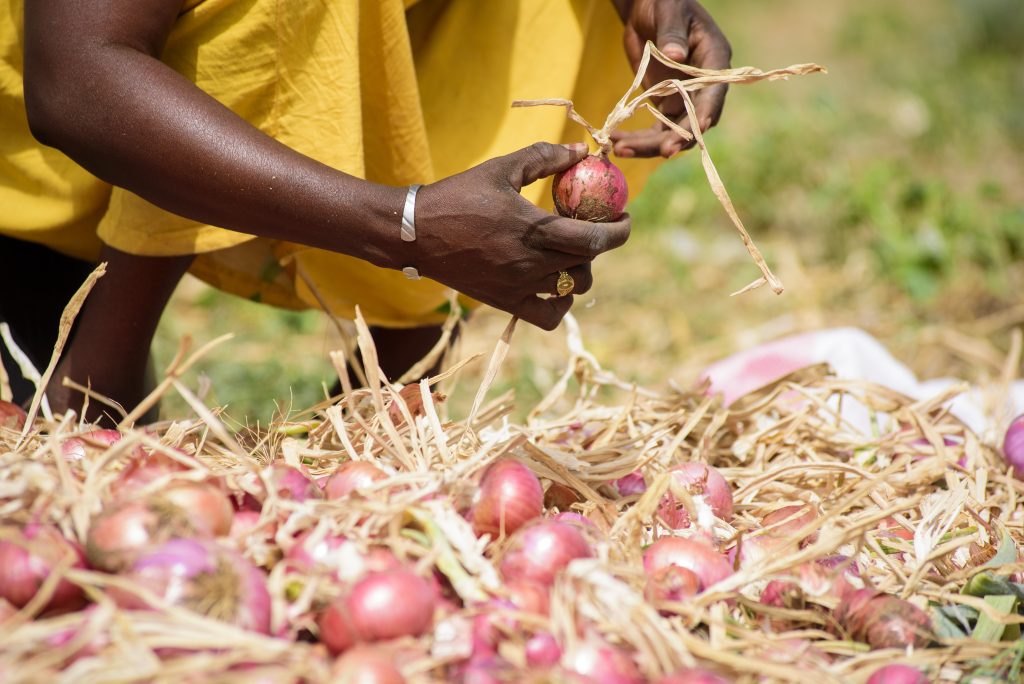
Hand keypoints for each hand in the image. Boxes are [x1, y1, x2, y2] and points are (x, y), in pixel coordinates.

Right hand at [412, 143, 630, 329]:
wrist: (414, 233)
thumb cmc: (457, 196)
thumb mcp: (501, 168)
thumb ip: (545, 157)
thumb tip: (582, 151)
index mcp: (533, 229)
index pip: (594, 238)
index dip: (619, 231)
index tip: (624, 217)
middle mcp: (530, 263)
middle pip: (587, 263)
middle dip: (599, 244)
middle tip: (594, 227)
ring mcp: (518, 286)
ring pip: (571, 288)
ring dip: (579, 269)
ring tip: (569, 251)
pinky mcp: (505, 302)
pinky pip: (547, 315)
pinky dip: (560, 303)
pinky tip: (556, 284)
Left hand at [611, 0, 730, 157]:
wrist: (647, 7)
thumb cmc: (665, 1)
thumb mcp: (669, 11)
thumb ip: (672, 33)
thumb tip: (676, 55)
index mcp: (715, 60)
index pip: (714, 94)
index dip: (705, 114)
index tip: (693, 131)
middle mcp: (704, 85)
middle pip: (693, 121)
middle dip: (674, 138)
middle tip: (656, 151)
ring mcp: (684, 97)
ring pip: (672, 132)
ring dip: (648, 145)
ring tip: (619, 149)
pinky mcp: (665, 103)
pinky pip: (655, 129)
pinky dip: (637, 139)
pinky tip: (616, 141)